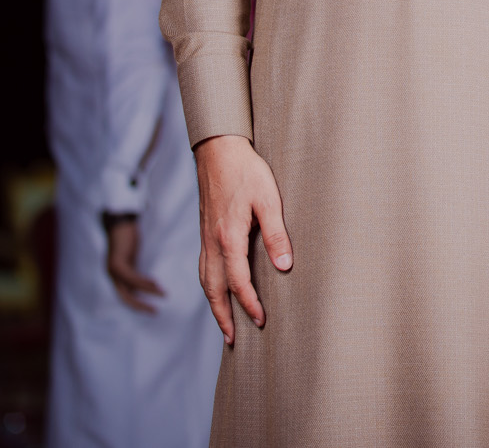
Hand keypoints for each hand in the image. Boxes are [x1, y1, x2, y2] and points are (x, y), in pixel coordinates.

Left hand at [103, 216, 164, 313]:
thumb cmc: (128, 236)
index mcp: (116, 275)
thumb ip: (135, 268)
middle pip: (125, 298)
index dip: (138, 304)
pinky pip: (132, 277)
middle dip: (140, 306)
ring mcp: (113, 270)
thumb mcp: (132, 255)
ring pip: (129, 289)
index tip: (152, 308)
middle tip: (155, 312)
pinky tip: (156, 284)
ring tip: (163, 294)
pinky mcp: (117, 263)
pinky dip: (144, 282)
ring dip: (147, 293)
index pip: (126, 295)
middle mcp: (112, 275)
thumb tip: (148, 279)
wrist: (119, 221)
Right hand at [194, 134, 291, 344]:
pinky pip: (203, 267)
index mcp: (229, 238)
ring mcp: (205, 238)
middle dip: (223, 317)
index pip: (238, 282)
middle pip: (214, 290)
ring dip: (213, 305)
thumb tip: (285, 266)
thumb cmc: (246, 171)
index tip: (261, 321)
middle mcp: (212, 242)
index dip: (249, 304)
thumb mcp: (269, 199)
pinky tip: (215, 289)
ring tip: (223, 323)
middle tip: (233, 340)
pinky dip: (208, 286)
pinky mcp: (204, 231)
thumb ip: (276, 233)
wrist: (218, 149)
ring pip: (205, 280)